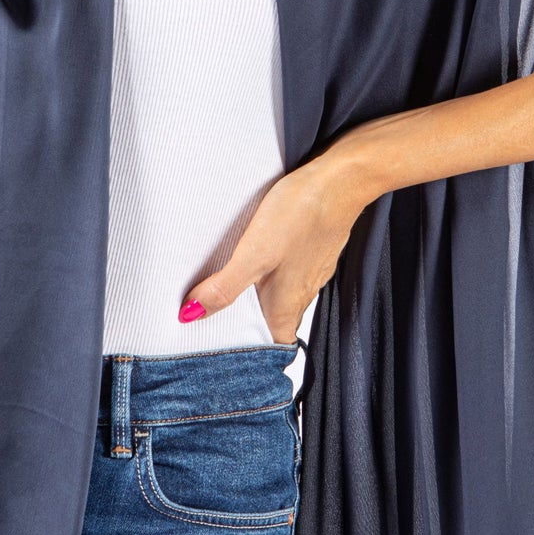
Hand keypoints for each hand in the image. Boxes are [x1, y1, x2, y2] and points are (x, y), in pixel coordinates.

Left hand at [179, 150, 369, 343]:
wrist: (341, 180)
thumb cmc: (302, 214)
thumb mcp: (253, 254)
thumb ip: (224, 288)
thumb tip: (191, 314)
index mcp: (286, 306)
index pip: (273, 347)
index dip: (253, 354)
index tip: (227, 351)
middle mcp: (301, 294)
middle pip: (273, 322)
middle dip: (247, 324)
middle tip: (216, 316)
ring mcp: (310, 272)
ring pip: (280, 296)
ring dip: (256, 296)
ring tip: (228, 285)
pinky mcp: (313, 250)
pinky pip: (288, 271)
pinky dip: (270, 271)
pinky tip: (257, 254)